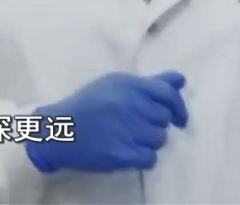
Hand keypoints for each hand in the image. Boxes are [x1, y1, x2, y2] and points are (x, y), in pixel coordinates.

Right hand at [25, 71, 187, 173]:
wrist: (59, 130)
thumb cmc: (86, 105)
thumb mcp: (114, 85)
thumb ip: (150, 83)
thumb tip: (181, 80)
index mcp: (129, 85)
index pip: (168, 94)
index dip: (178, 108)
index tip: (178, 119)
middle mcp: (131, 105)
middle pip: (164, 120)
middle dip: (154, 124)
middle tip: (136, 126)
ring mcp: (128, 130)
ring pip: (159, 140)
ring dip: (148, 141)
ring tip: (129, 138)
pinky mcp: (123, 154)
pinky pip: (150, 158)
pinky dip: (142, 157)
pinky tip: (128, 151)